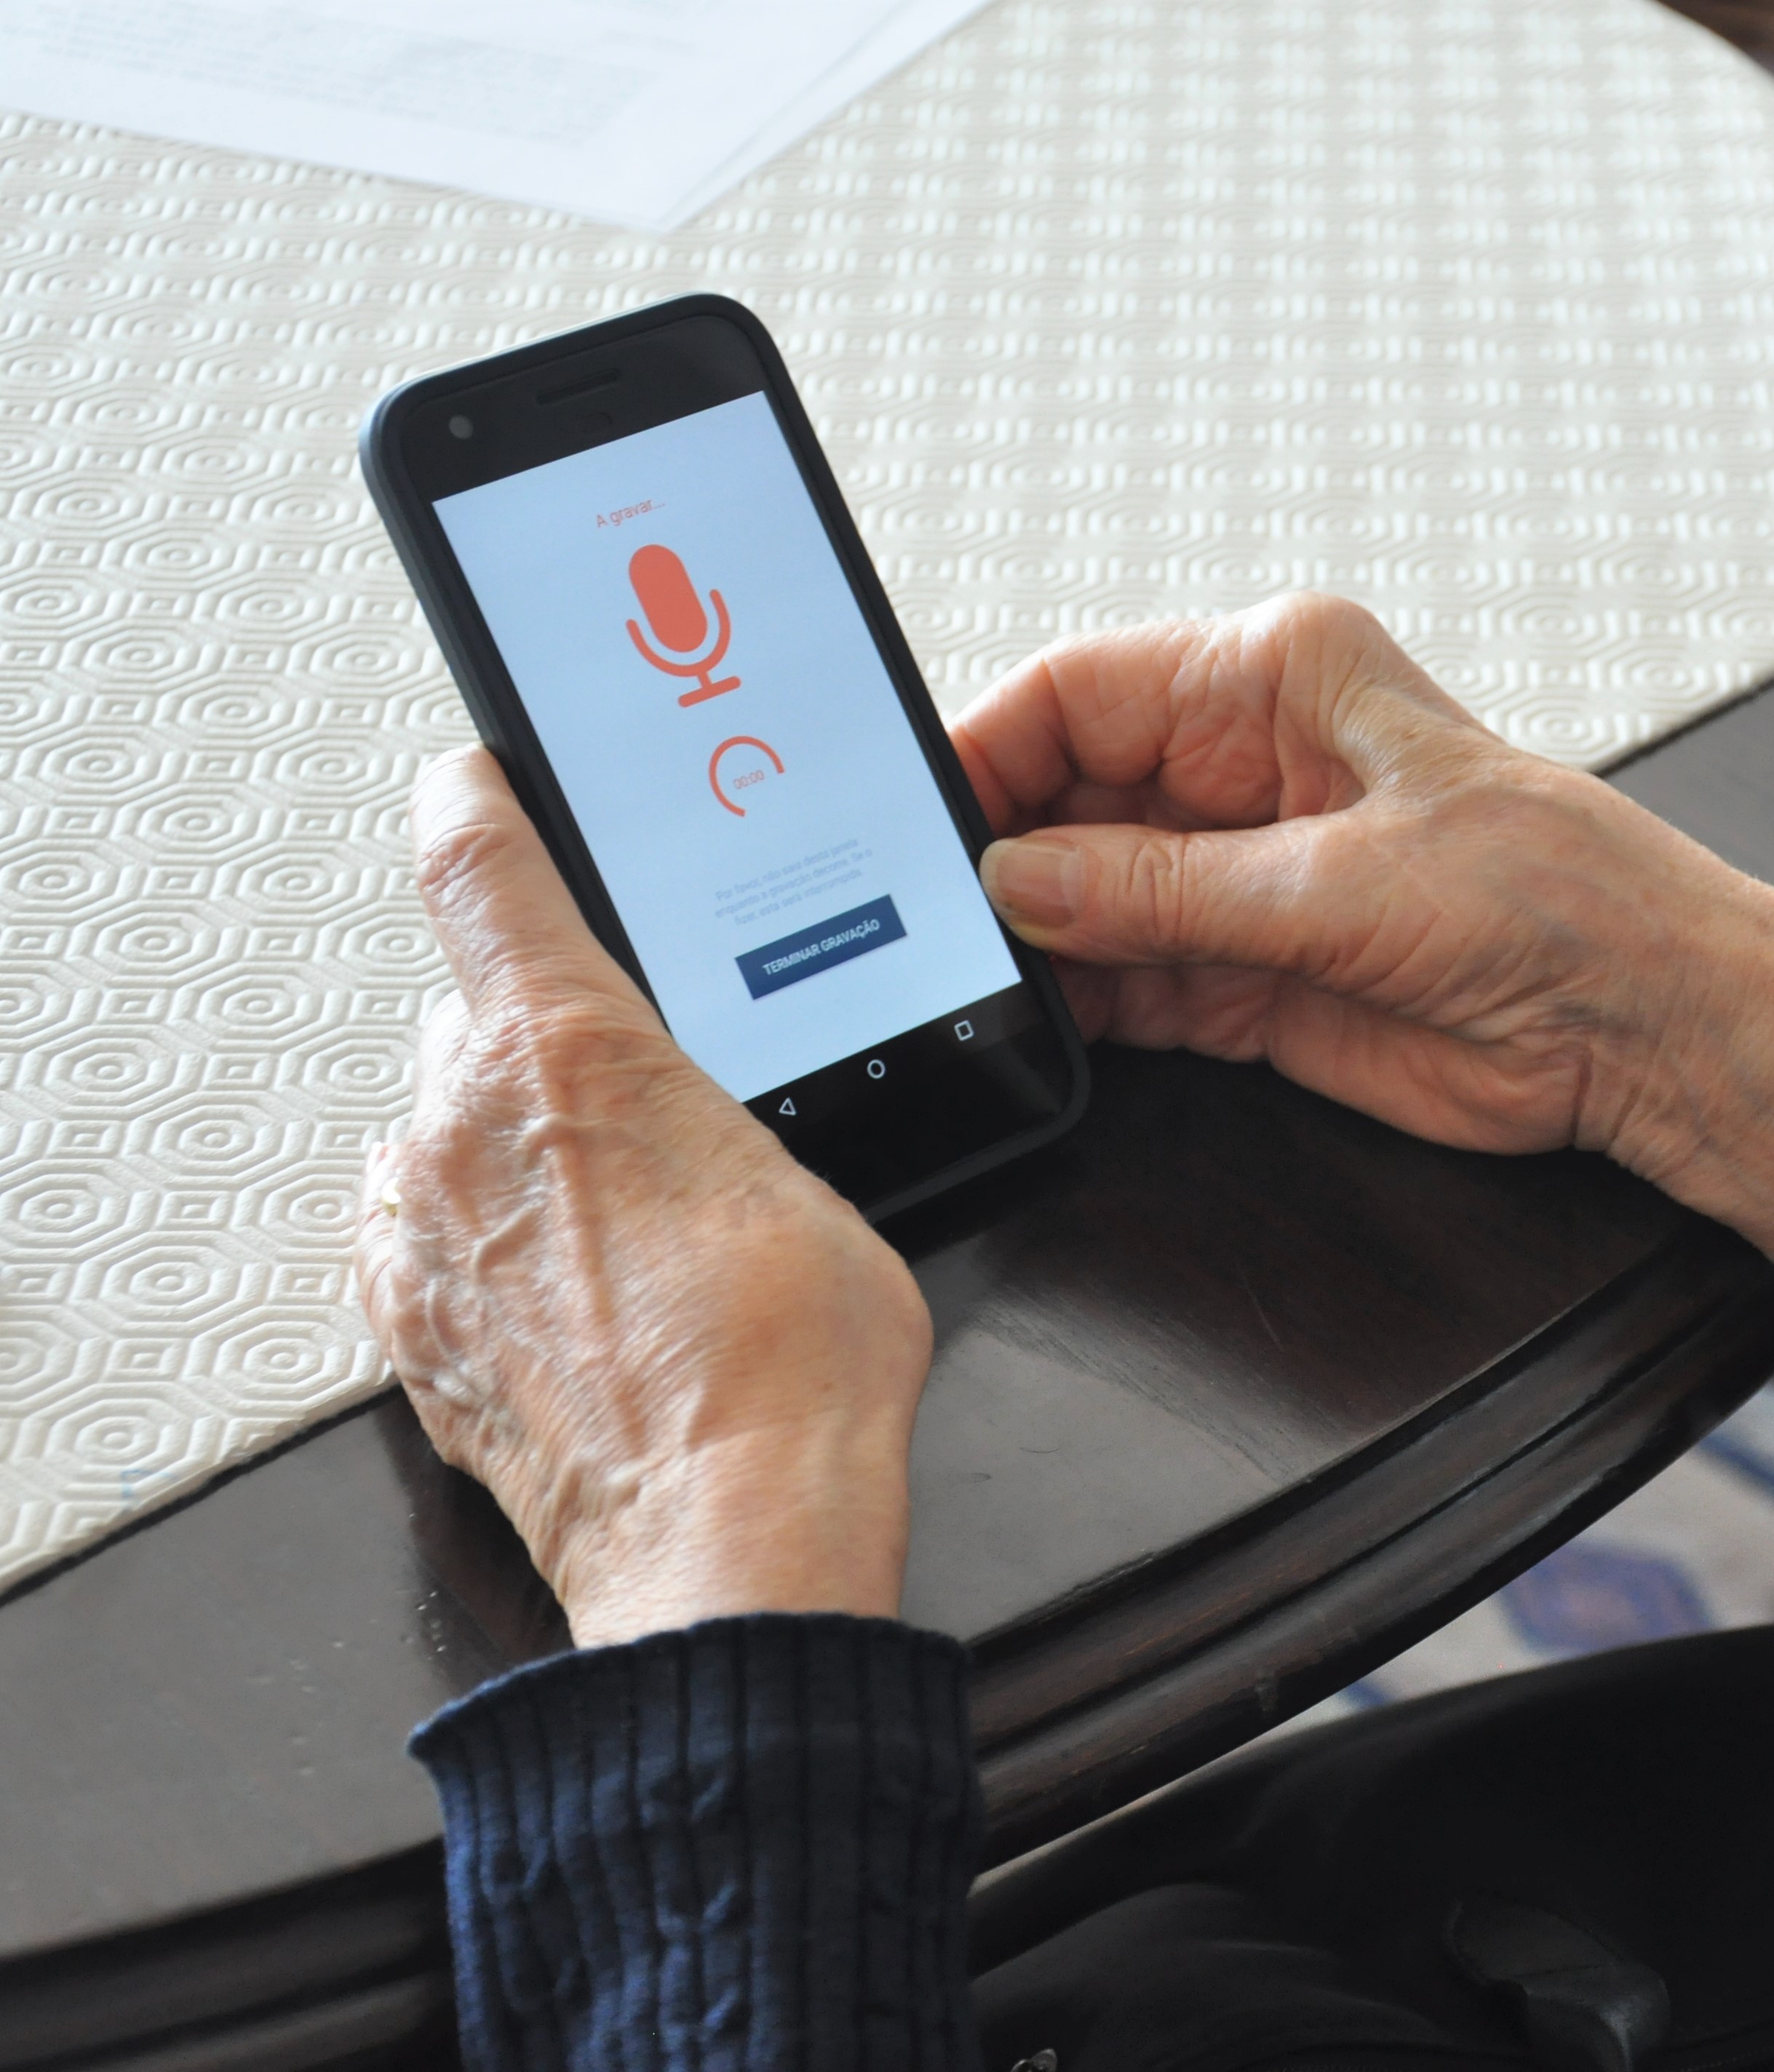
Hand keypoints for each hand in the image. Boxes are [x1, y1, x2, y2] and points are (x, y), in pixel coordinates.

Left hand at [354, 749, 931, 1647]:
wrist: (734, 1536)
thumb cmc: (792, 1367)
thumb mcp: (811, 1179)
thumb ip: (723, 1115)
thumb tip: (706, 1124)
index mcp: (572, 1050)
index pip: (474, 861)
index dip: (475, 800)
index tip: (481, 780)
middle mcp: (464, 1126)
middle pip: (476, 1016)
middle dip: (551, 1043)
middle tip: (644, 1107)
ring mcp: (420, 1233)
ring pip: (445, 1130)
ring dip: (513, 1152)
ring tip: (624, 1230)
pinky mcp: (409, 1332)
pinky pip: (418, 1236)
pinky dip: (477, 1242)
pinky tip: (567, 1290)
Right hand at [954, 593, 1773, 1305]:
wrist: (1651, 1027)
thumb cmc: (1557, 898)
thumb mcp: (1340, 883)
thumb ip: (1166, 891)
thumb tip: (1022, 879)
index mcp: (1280, 676)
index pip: (1081, 690)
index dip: (988, 750)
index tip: (920, 817)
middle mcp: (1251, 767)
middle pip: (1066, 797)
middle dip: (999, 856)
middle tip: (925, 917)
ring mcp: (1245, 878)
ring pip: (1087, 898)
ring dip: (1032, 940)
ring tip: (964, 976)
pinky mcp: (1253, 979)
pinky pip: (1130, 984)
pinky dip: (1080, 1006)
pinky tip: (1032, 1019)